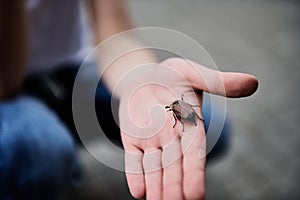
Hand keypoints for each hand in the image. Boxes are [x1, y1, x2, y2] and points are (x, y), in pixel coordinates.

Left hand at [119, 58, 257, 198]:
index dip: (195, 174)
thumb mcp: (196, 75)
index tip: (196, 195)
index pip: (195, 153)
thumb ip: (220, 83)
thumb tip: (253, 82)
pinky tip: (138, 192)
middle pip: (175, 166)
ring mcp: (152, 141)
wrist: (144, 77)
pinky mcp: (133, 140)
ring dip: (156, 186)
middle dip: (174, 186)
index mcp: (191, 126)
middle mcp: (173, 138)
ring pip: (155, 167)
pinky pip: (134, 159)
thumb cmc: (173, 76)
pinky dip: (136, 174)